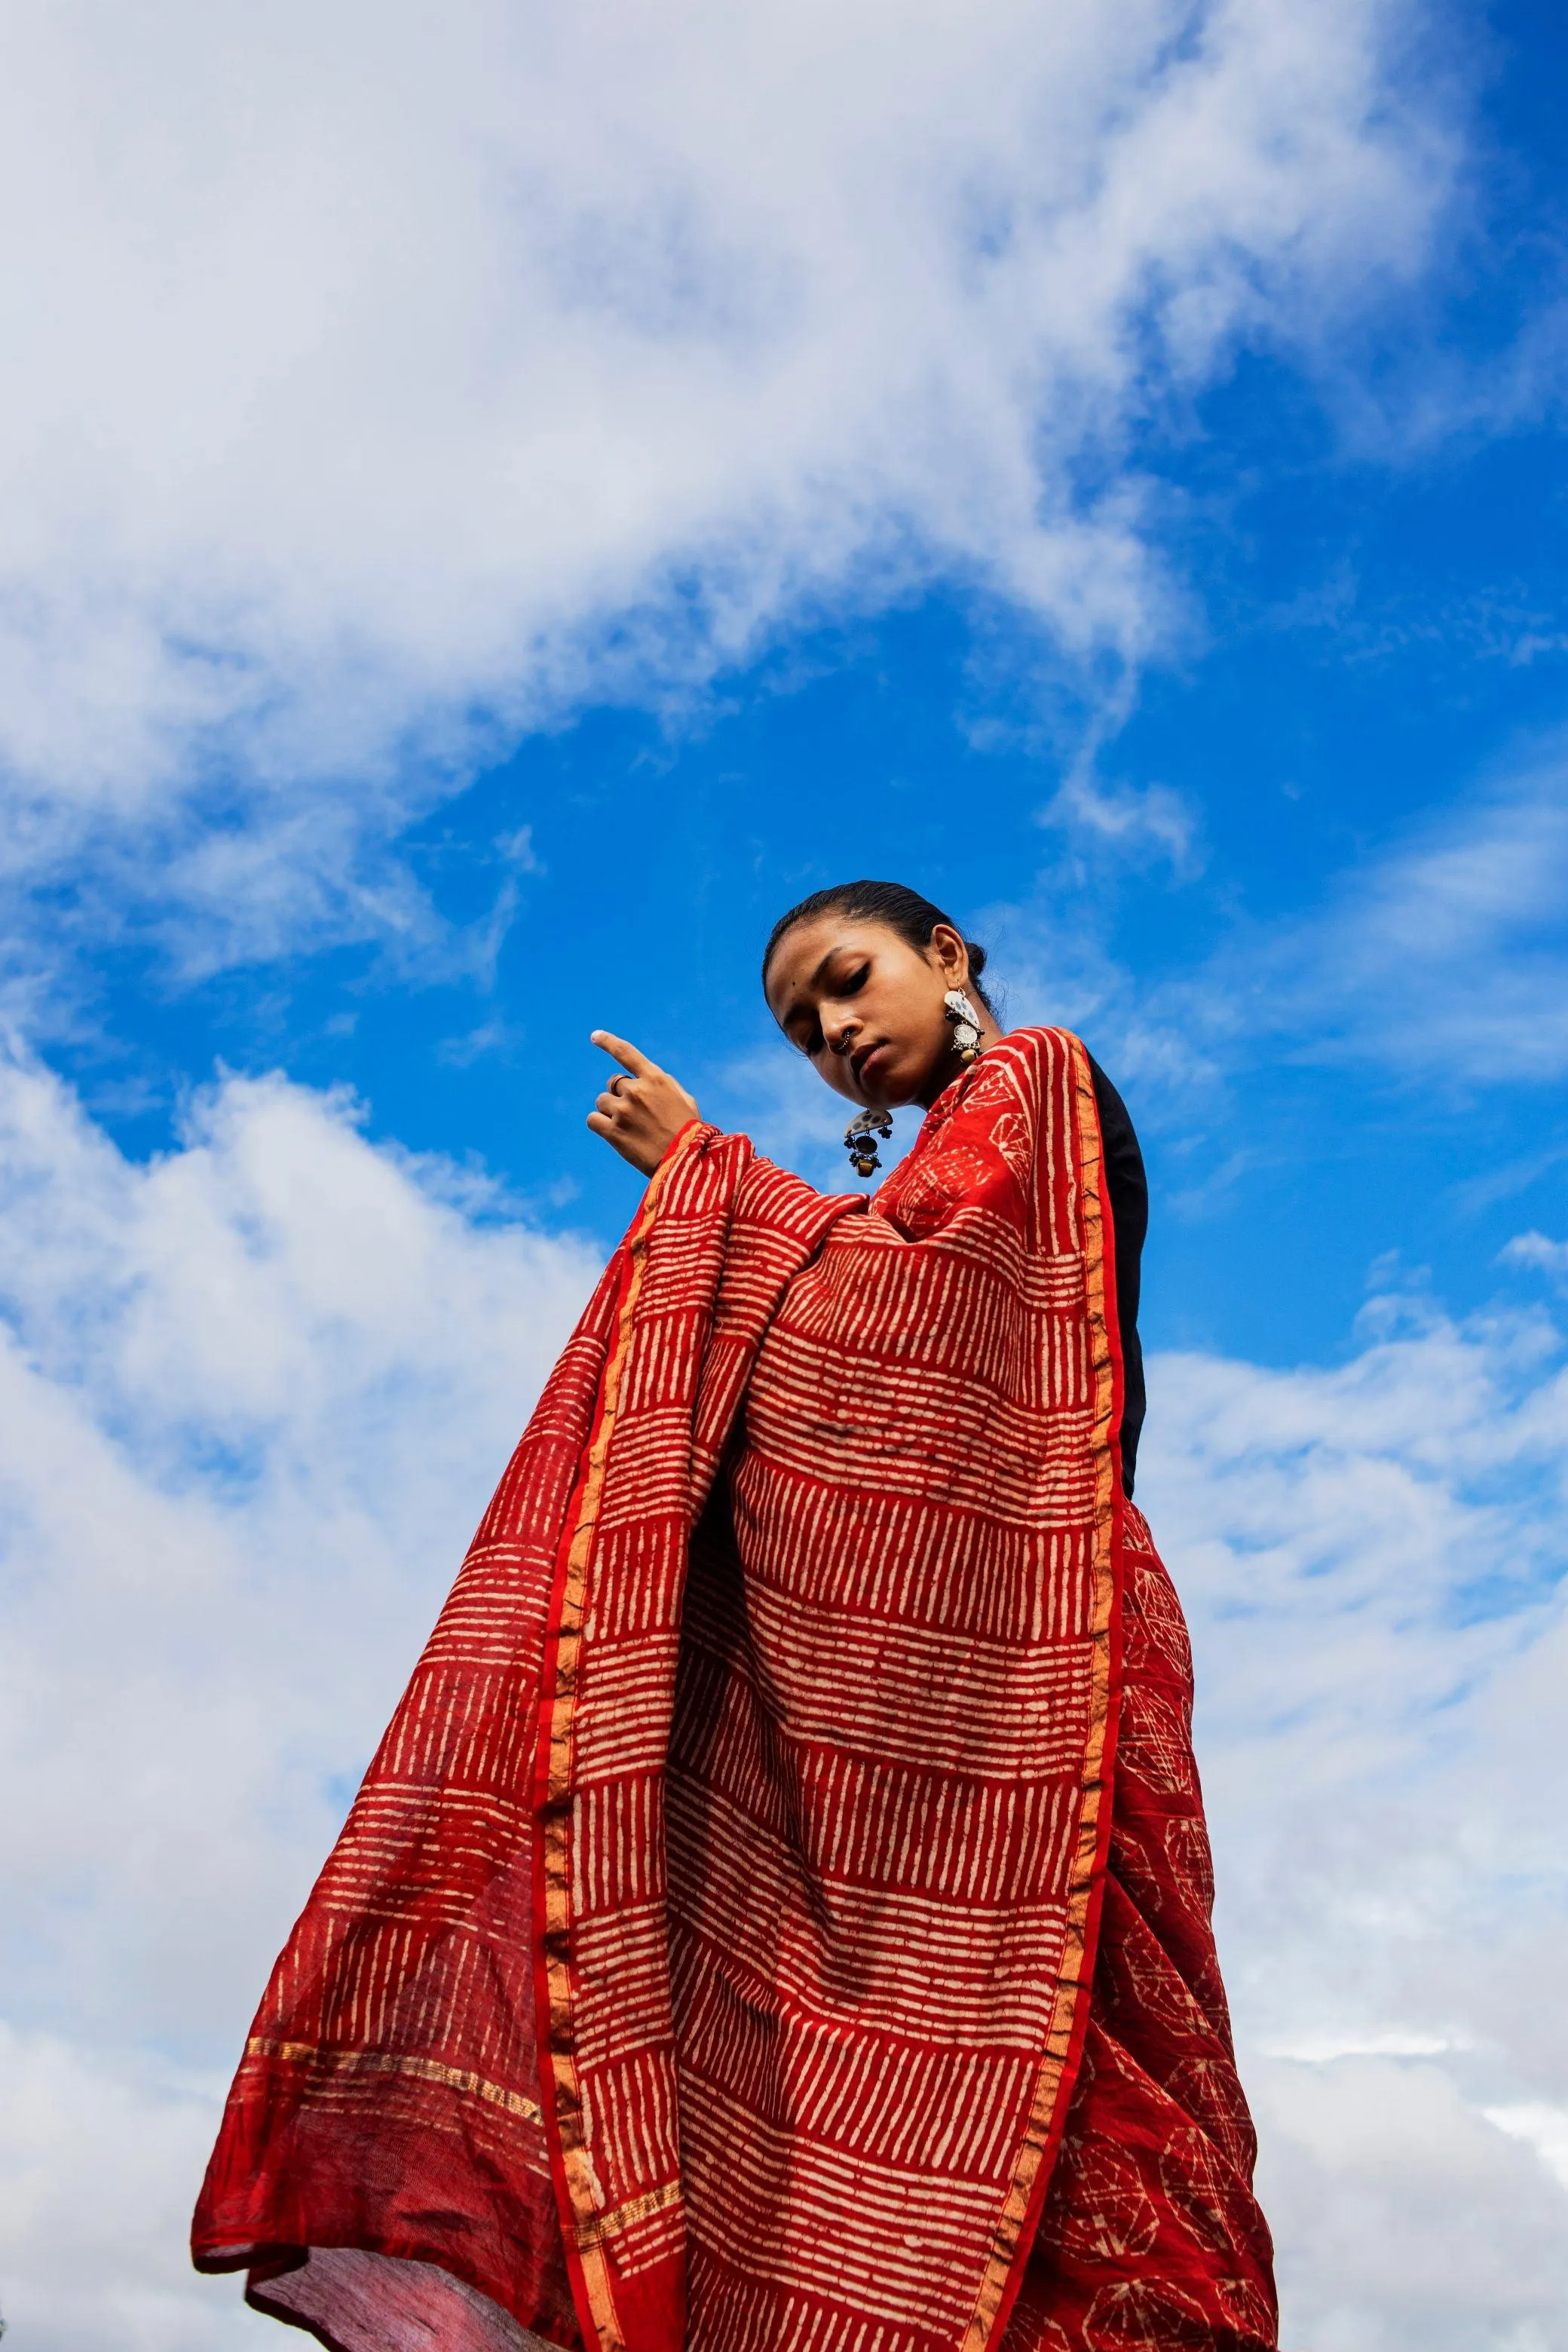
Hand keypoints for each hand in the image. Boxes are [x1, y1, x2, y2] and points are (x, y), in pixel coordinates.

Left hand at [587, 1033, 699, 1175]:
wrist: (686, 1162)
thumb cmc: (689, 1133)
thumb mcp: (683, 1100)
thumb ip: (660, 1086)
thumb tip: (641, 1080)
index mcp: (656, 1079)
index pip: (626, 1053)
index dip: (608, 1042)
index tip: (594, 1036)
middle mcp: (637, 1091)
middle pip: (613, 1082)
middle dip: (619, 1094)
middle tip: (633, 1113)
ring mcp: (623, 1111)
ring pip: (602, 1102)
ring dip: (610, 1112)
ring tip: (630, 1128)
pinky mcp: (613, 1132)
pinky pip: (592, 1120)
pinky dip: (599, 1124)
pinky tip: (614, 1134)